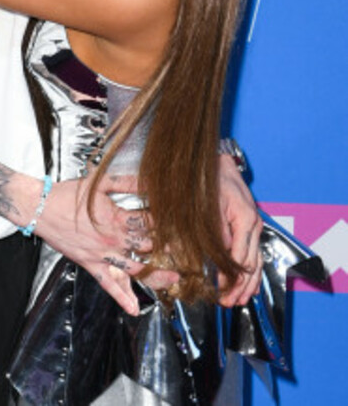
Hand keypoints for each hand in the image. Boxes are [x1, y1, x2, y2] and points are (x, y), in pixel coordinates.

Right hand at [35, 174, 178, 314]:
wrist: (40, 208)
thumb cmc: (67, 194)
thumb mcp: (99, 183)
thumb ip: (126, 183)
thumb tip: (149, 182)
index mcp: (116, 217)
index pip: (150, 223)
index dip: (168, 226)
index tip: (183, 227)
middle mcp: (112, 239)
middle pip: (147, 248)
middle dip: (168, 251)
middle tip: (188, 256)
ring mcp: (102, 255)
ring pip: (134, 270)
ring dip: (155, 275)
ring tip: (173, 279)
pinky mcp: (90, 265)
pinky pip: (108, 285)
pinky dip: (121, 298)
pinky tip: (134, 308)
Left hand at [217, 154, 262, 305]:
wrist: (219, 163)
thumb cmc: (210, 180)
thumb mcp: (208, 204)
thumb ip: (213, 231)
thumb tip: (214, 257)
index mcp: (244, 218)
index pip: (239, 258)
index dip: (229, 278)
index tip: (219, 291)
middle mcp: (254, 224)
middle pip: (251, 264)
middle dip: (239, 286)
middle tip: (227, 302)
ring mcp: (255, 226)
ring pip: (256, 262)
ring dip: (248, 284)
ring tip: (237, 300)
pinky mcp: (251, 226)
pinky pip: (255, 253)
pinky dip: (252, 272)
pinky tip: (248, 286)